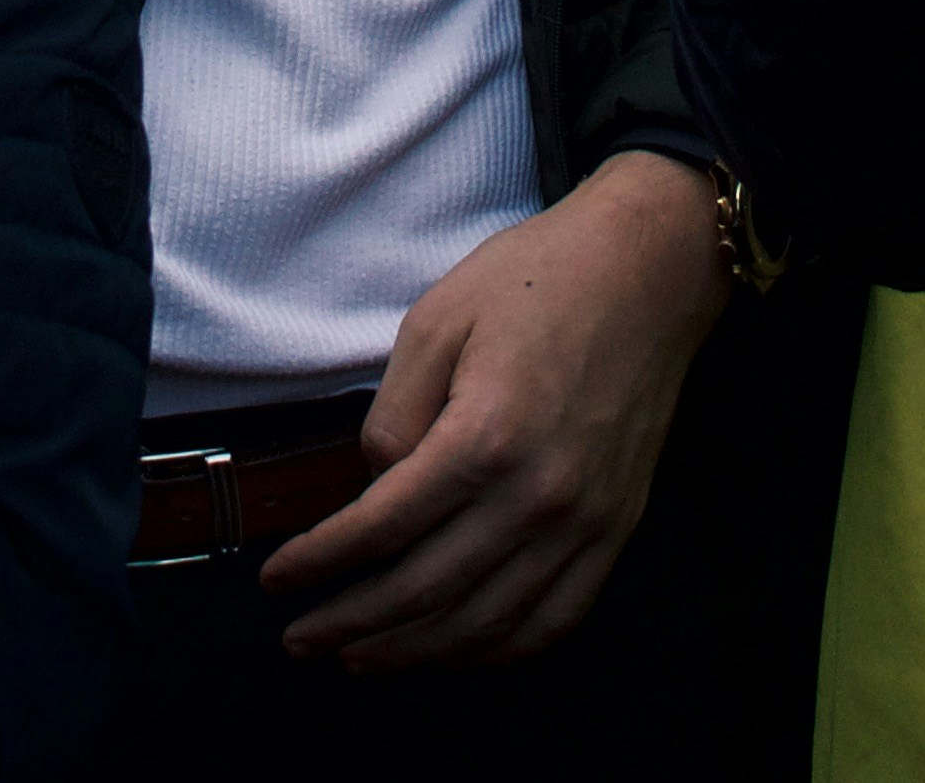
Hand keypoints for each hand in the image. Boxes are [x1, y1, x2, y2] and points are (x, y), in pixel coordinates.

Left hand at [260, 154, 728, 668]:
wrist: (649, 270)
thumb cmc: (536, 282)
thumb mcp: (436, 321)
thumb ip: (393, 415)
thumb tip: (372, 491)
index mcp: (484, 437)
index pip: (381, 528)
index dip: (320, 561)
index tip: (276, 578)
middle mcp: (537, 495)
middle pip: (426, 591)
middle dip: (351, 622)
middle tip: (299, 637)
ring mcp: (584, 522)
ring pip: (486, 622)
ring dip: (414, 650)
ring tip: (360, 655)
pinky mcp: (615, 529)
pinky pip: (554, 619)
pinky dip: (497, 649)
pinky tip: (454, 649)